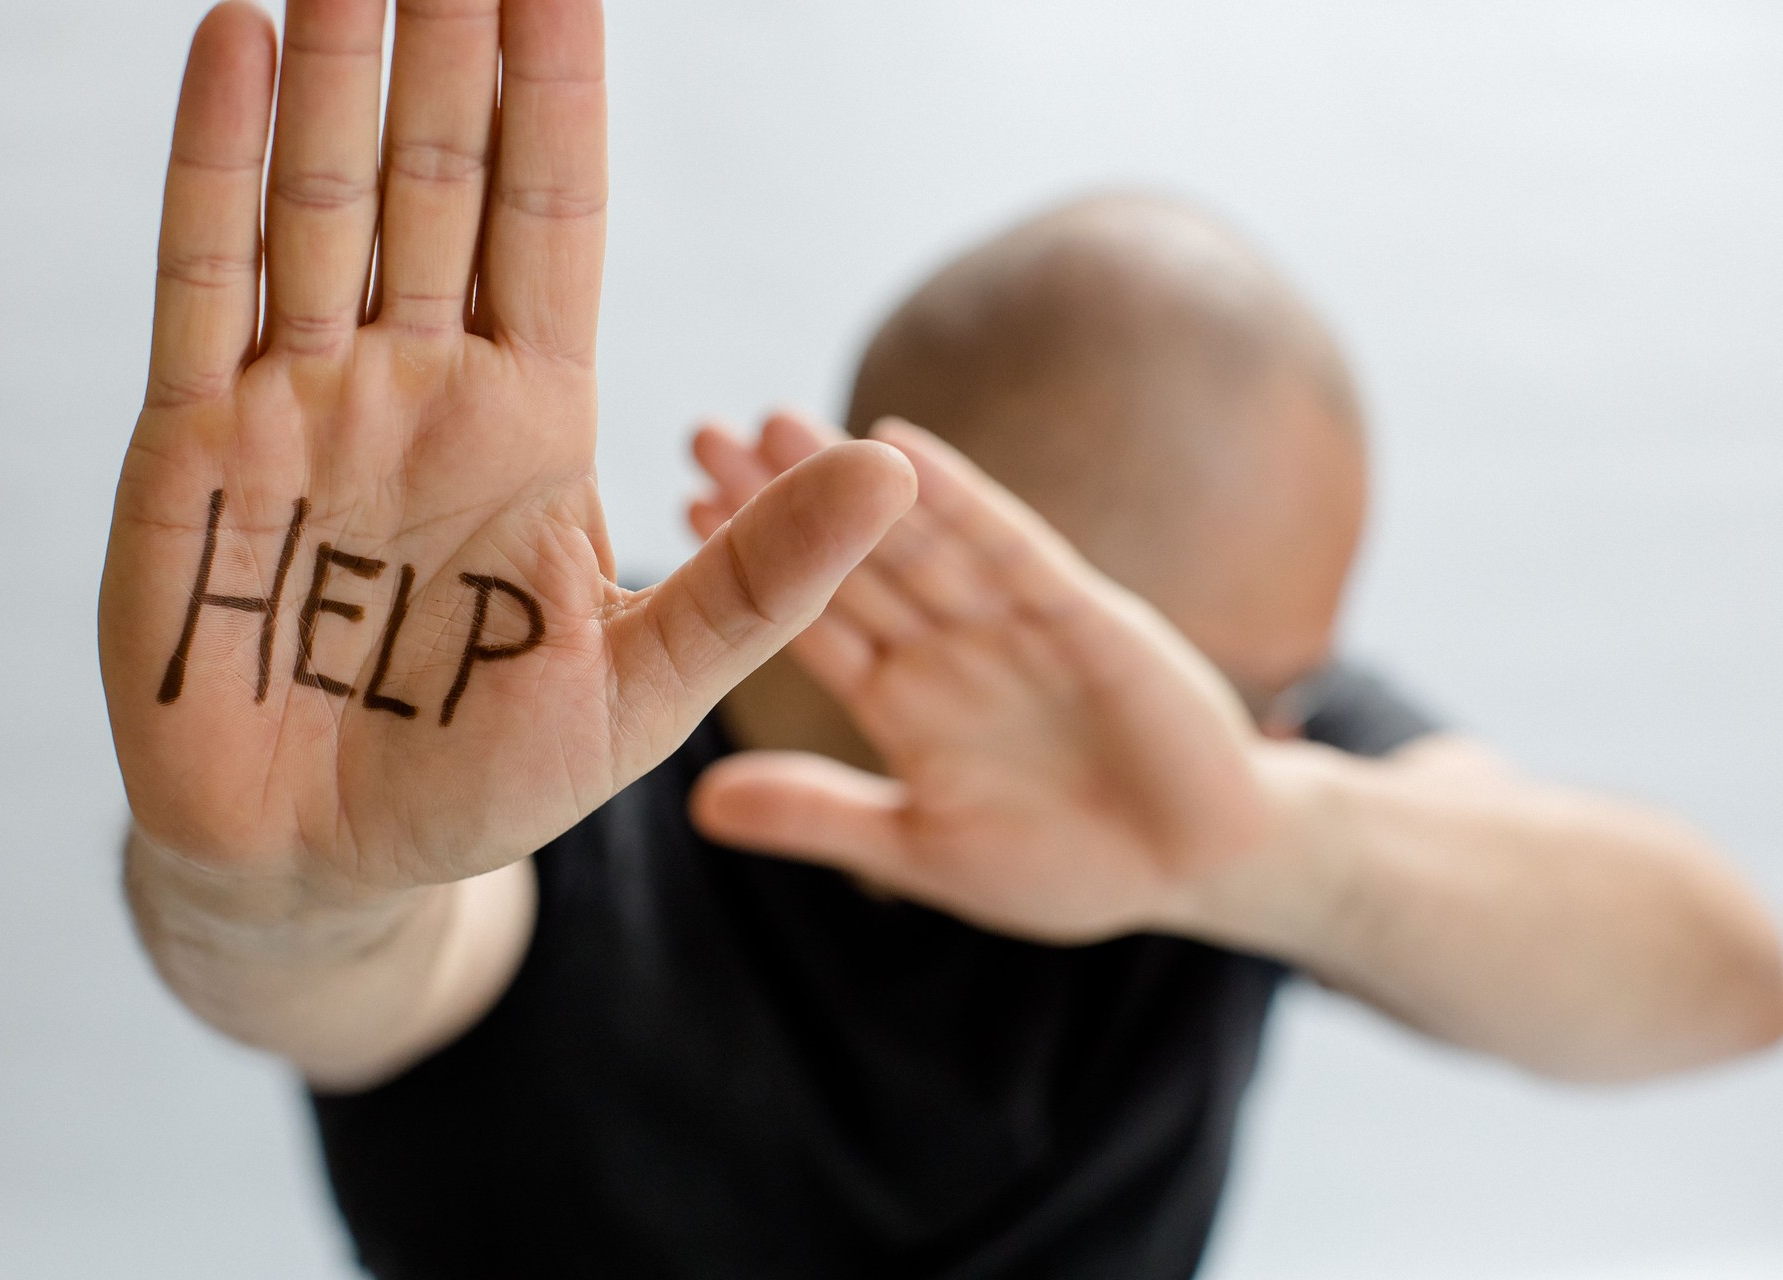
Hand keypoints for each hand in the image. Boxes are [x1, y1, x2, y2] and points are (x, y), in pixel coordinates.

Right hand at [99, 1, 914, 899]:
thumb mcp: (645, 686)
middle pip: (438, 181)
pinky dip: (216, 164)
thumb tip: (894, 469)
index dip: (560, 99)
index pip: (553, 220)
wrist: (326, 864)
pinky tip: (236, 45)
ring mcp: (301, 403)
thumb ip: (758, 580)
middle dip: (448, 49)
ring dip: (337, 71)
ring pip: (322, 201)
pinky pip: (203, 282)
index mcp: (531, 423)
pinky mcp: (192, 449)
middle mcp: (418, 386)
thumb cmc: (486, 780)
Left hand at [687, 412, 1272, 943]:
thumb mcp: (921, 848)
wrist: (1200, 864)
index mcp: (905, 699)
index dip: (744, 568)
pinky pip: (1011, 550)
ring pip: (915, 538)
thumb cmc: (1066, 861)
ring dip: (848, 480)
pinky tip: (899, 446)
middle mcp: (949, 645)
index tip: (676, 514)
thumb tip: (696, 806)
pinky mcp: (1085, 616)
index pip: (811, 617)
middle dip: (777, 498)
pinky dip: (959, 500)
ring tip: (771, 423)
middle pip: (849, 557)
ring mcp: (1015, 623)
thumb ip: (819, 818)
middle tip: (700, 432)